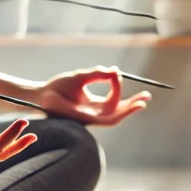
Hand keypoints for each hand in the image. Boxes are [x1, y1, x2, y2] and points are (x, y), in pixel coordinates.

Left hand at [37, 66, 151, 125]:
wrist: (44, 95)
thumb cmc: (59, 87)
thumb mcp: (83, 76)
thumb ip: (99, 74)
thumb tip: (115, 71)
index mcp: (94, 104)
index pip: (113, 99)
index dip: (119, 87)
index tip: (117, 74)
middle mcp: (95, 112)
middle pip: (119, 111)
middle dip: (133, 105)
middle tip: (147, 97)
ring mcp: (92, 117)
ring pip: (116, 117)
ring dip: (129, 110)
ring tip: (142, 103)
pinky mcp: (88, 119)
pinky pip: (107, 118)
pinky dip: (118, 112)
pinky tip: (127, 106)